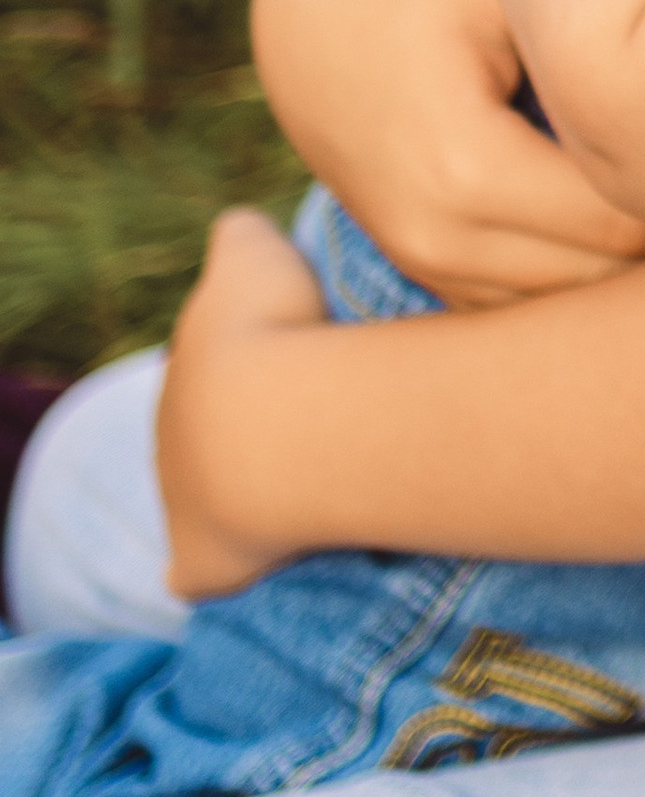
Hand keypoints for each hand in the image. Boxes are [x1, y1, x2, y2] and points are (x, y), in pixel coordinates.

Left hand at [156, 210, 328, 597]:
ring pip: (210, 498)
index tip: (299, 363)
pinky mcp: (203, 562)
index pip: (210, 367)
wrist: (271, 418)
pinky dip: (220, 568)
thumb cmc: (272, 330)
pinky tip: (260, 560)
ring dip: (255, 493)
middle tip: (320, 423)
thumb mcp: (254, 253)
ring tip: (315, 483)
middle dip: (253, 430)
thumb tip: (243, 226)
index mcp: (185, 367)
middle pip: (207, 435)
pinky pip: (201, 571)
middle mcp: (171, 435)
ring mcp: (183, 504)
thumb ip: (242, 234)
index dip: (254, 365)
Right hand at [251, 0, 644, 307]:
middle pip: (610, 282)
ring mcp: (429, 268)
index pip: (628, 225)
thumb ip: (592, 33)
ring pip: (573, 307)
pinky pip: (534, 304)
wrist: (299, 17)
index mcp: (466, 173)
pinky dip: (588, 277)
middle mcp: (441, 242)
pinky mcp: (430, 272)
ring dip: (640, 273)